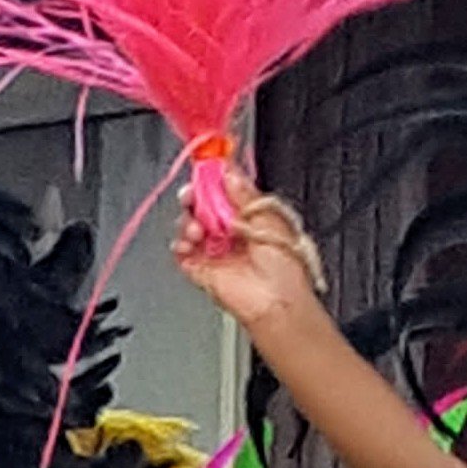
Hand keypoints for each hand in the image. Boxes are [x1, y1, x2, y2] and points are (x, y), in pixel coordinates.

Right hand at [173, 166, 327, 334]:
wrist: (277, 301)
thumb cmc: (285, 267)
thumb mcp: (269, 217)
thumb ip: (245, 193)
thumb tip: (229, 173)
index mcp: (248, 215)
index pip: (224, 189)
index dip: (214, 178)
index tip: (206, 167)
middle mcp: (230, 231)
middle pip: (201, 205)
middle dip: (195, 196)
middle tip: (194, 195)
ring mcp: (214, 250)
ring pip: (189, 225)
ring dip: (188, 221)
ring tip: (198, 228)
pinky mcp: (201, 269)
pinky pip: (182, 251)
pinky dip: (181, 244)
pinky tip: (190, 242)